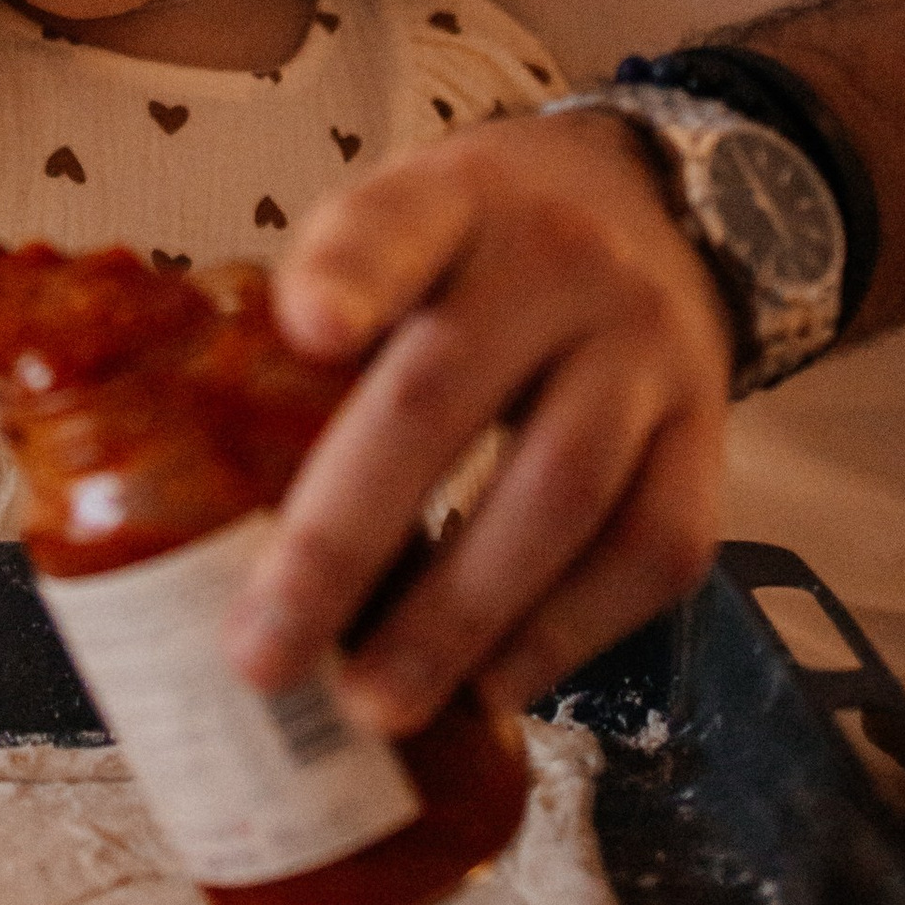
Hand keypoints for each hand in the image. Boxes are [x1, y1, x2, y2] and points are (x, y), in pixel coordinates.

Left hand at [226, 115, 733, 722]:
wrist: (659, 206)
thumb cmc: (484, 245)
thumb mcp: (401, 224)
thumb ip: (319, 313)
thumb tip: (194, 495)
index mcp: (455, 200)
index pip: (399, 222)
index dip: (349, 275)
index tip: (304, 333)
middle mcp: (560, 264)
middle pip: (448, 393)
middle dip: (345, 538)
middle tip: (264, 654)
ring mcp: (646, 348)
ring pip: (563, 491)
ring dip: (459, 616)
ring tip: (372, 705)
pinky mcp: (710, 430)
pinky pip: (655, 547)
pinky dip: (570, 632)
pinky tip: (494, 684)